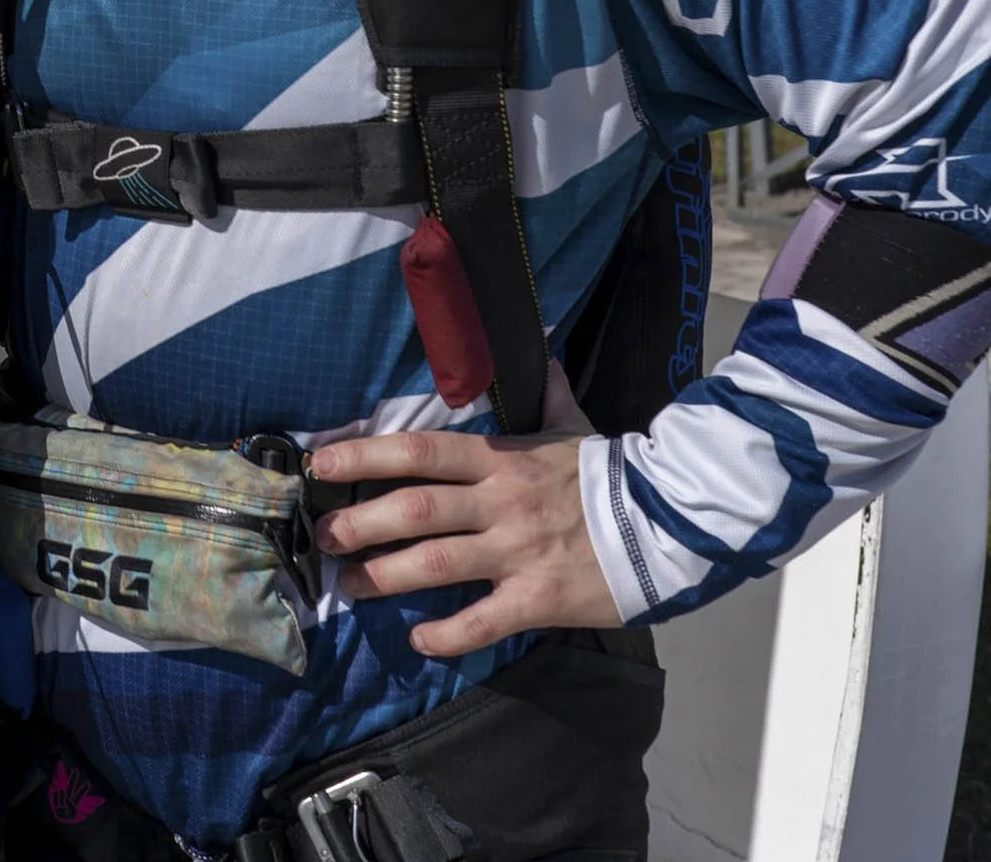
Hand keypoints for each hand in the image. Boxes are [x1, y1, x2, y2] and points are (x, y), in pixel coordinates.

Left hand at [307, 363, 621, 655]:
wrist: (674, 521)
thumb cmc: (613, 473)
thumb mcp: (574, 426)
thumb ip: (547, 394)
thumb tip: (542, 355)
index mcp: (500, 458)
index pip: (418, 451)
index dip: (363, 457)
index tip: (322, 466)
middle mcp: (500, 501)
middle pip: (412, 509)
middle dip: (358, 523)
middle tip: (323, 537)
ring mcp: (518, 550)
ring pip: (435, 563)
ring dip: (383, 576)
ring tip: (350, 585)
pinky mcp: (539, 597)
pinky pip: (482, 621)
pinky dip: (446, 634)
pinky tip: (418, 639)